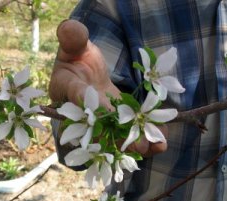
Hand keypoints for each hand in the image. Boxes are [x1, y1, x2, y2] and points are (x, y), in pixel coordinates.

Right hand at [49, 19, 166, 155]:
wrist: (84, 71)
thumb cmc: (76, 56)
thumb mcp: (74, 44)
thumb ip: (72, 37)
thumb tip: (70, 29)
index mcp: (65, 86)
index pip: (76, 94)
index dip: (91, 102)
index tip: (107, 109)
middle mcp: (80, 109)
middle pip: (98, 126)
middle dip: (119, 134)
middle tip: (139, 143)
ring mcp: (99, 118)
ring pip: (114, 134)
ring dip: (135, 141)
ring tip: (157, 145)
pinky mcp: (115, 120)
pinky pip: (126, 131)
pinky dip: (142, 136)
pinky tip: (160, 142)